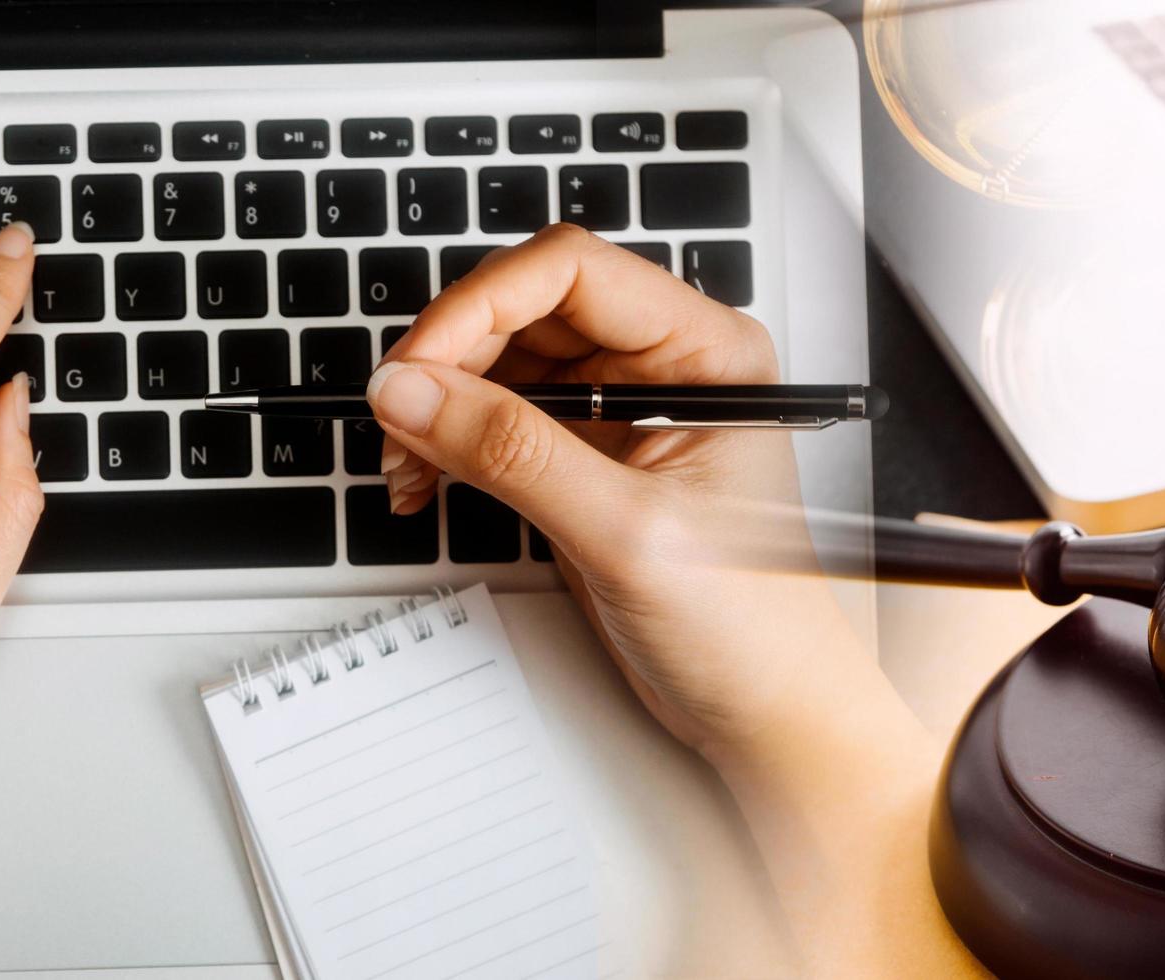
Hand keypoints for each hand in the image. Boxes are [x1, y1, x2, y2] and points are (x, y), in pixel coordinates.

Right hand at [371, 224, 870, 757]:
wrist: (766, 709)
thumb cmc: (752, 624)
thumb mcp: (627, 533)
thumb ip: (517, 456)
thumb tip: (418, 393)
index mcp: (707, 351)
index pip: (572, 272)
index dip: (481, 304)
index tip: (417, 364)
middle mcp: (666, 364)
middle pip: (526, 309)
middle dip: (449, 359)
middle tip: (397, 420)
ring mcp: (624, 410)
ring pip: (502, 362)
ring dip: (441, 403)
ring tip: (406, 463)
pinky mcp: (589, 457)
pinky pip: (501, 419)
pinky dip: (452, 442)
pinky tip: (427, 480)